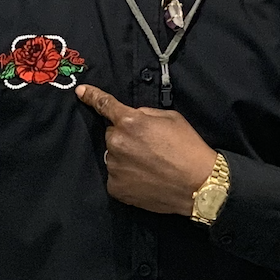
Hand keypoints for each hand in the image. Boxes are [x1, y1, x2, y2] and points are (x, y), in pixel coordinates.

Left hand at [75, 84, 217, 215]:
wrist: (198, 184)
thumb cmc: (188, 148)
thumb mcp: (171, 118)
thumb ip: (145, 114)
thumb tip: (133, 117)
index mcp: (130, 122)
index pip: (105, 105)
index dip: (92, 96)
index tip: (81, 92)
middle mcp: (117, 143)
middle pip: (112, 134)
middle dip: (125, 137)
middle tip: (149, 147)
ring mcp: (114, 167)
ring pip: (113, 156)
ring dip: (125, 157)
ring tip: (150, 166)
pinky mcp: (116, 187)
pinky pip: (115, 176)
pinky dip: (126, 176)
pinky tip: (145, 179)